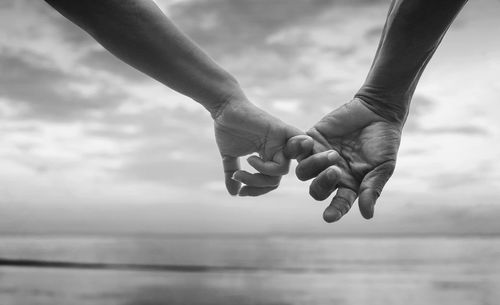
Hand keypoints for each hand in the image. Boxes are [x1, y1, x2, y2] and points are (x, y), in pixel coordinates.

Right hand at [214, 97, 311, 195]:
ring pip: (282, 170)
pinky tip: (256, 157)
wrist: (224, 108)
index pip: (271, 182)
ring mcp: (281, 140)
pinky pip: (295, 147)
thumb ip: (233, 175)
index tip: (241, 192)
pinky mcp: (282, 130)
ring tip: (247, 161)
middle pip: (276, 180)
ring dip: (260, 173)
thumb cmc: (227, 128)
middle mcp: (278, 150)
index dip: (256, 191)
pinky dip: (280, 159)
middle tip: (239, 176)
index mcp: (269, 156)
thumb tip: (233, 193)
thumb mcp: (230, 157)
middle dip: (256, 184)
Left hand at [289, 98, 401, 221]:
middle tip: (336, 171)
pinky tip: (308, 141)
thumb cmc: (384, 141)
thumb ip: (372, 189)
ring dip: (314, 165)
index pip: (339, 203)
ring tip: (332, 153)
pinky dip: (297, 147)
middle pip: (316, 189)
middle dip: (323, 183)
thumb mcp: (383, 166)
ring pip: (303, 172)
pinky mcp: (311, 140)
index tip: (328, 216)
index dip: (334, 211)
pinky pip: (295, 149)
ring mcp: (318, 157)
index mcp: (349, 185)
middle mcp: (331, 174)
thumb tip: (367, 215)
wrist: (377, 111)